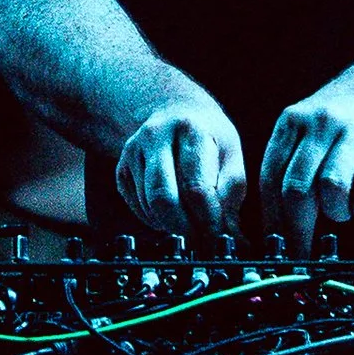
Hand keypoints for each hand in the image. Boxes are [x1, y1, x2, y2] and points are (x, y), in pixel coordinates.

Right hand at [115, 88, 247, 248]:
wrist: (176, 110)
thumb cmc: (208, 137)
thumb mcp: (231, 152)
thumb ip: (232, 191)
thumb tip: (231, 235)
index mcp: (190, 128)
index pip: (196, 187)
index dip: (207, 220)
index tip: (217, 238)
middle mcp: (156, 135)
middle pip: (163, 198)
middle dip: (184, 229)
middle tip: (200, 244)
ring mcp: (134, 150)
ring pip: (149, 206)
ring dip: (171, 225)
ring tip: (191, 224)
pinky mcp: (122, 167)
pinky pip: (136, 208)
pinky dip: (155, 220)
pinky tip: (171, 213)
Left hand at [258, 51, 353, 250]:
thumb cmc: (339, 119)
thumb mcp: (305, 128)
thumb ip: (288, 166)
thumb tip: (272, 227)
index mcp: (293, 120)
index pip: (271, 178)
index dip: (272, 219)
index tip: (275, 246)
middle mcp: (321, 122)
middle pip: (298, 188)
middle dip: (298, 229)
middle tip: (303, 252)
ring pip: (332, 188)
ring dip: (335, 213)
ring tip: (341, 210)